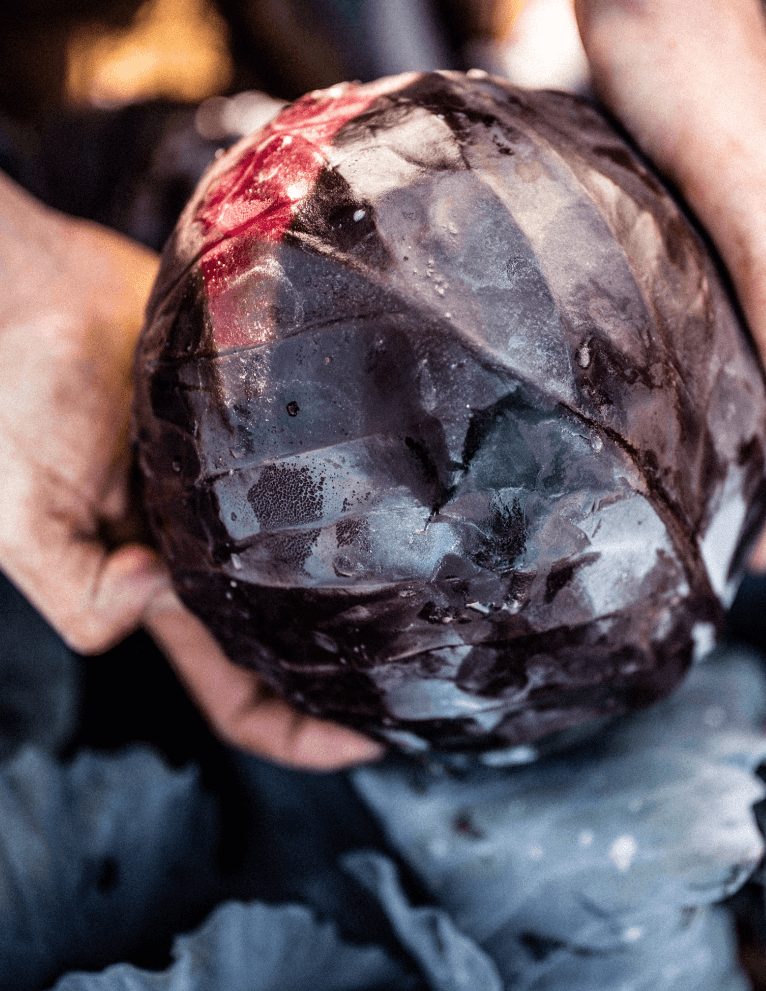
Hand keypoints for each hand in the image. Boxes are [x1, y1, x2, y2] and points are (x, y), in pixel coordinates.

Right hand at [0, 171, 380, 769]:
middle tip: (436, 679)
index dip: (299, 737)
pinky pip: (328, 481)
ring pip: (326, 568)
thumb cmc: (14, 398)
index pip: (240, 697)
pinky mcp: (269, 437)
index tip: (372, 744)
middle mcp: (218, 556)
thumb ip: (75, 587)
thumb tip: (151, 594)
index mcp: (163, 595)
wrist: (42, 295)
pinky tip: (413, 502)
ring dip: (376, 592)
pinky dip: (364, 502)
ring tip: (447, 598)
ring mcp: (247, 498)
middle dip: (358, 677)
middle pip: (303, 643)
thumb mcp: (20, 519)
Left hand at [576, 0, 765, 569]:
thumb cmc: (688, 81)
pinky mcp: (704, 239)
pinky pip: (719, 333)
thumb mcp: (733, 185)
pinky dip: (704, 382)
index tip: (755, 555)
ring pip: (757, 370)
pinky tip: (669, 402)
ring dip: (739, 434)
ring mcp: (750, 257)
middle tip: (723, 541)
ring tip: (701, 493)